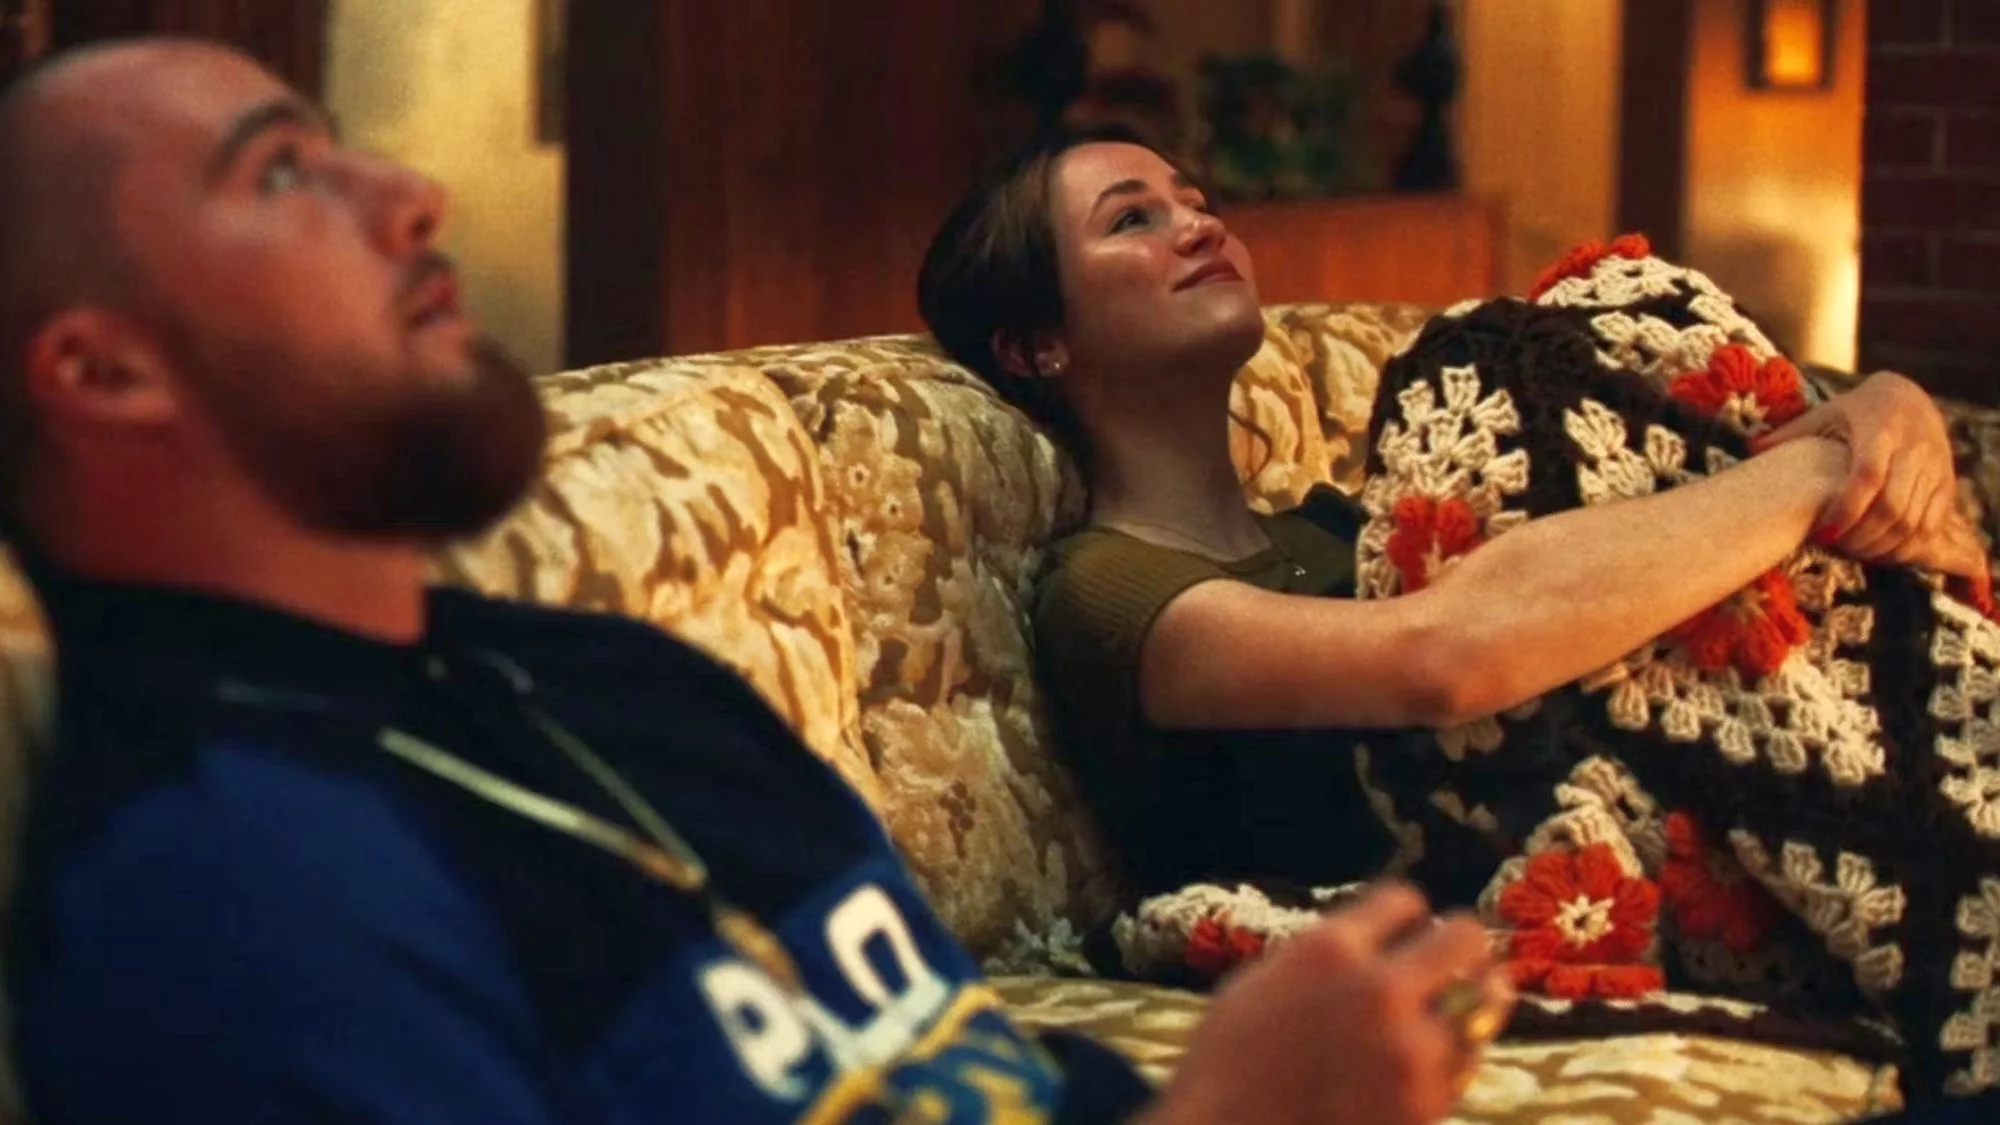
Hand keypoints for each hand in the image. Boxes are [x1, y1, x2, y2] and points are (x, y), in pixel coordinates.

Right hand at [1143, 883, 1512, 1124]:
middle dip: (1462, 942)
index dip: (1407, 913)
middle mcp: (1378, 989)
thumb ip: (1322, 956)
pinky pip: (1465, 1062)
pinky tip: (1439, 1053)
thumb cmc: (1227, 1066)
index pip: (1404, 900)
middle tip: (1464, 949)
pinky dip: (1457, 1052)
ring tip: (1476, 995)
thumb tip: (1368, 944)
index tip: (1409, 925)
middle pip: (1462, 939)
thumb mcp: (1262, 983)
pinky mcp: (1426, 1102)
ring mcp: (1409, 1049)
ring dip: (1473, 998)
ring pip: (1481, 1003)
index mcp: (1329, 949)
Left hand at [1759, 372, 1981, 578]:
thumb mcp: (1825, 414)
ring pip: (1914, 521)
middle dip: (1863, 536)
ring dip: (1884, 546)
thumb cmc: (1855, 411)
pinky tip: (1882, 551)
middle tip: (1837, 548)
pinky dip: (1908, 546)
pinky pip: (1933, 525)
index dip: (1846, 510)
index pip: (1867, 476)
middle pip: (1892, 506)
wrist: (1909, 397)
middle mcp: (1913, 447)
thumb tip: (1750, 448)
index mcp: (1879, 429)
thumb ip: (1790, 434)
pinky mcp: (1947, 483)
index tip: (1824, 534)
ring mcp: (1935, 467)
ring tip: (1855, 553)